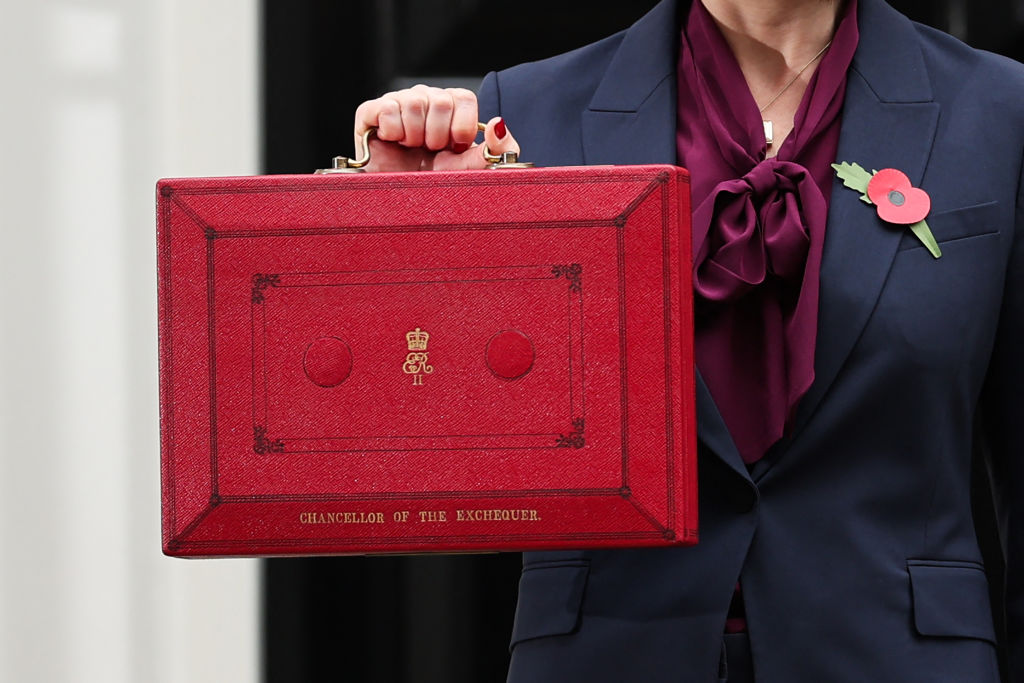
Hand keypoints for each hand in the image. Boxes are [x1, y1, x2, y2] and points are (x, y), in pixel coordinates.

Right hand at [354, 84, 518, 171]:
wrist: (402, 206)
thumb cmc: (437, 186)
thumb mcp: (473, 170)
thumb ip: (497, 150)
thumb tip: (498, 123)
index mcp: (449, 109)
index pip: (462, 97)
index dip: (462, 127)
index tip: (455, 149)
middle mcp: (424, 100)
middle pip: (441, 100)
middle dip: (438, 136)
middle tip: (430, 152)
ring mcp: (397, 103)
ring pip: (414, 102)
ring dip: (415, 135)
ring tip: (411, 150)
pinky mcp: (369, 113)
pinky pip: (386, 108)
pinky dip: (393, 131)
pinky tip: (393, 143)